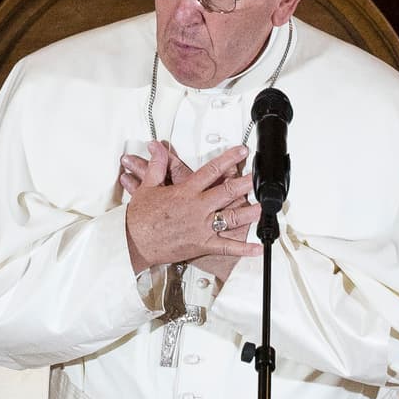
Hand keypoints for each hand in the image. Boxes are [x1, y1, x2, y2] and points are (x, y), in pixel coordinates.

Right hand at [123, 142, 262, 274]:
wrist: (133, 242)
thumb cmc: (139, 218)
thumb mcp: (147, 187)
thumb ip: (157, 166)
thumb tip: (159, 150)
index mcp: (185, 192)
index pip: (211, 171)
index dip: (228, 159)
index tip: (241, 152)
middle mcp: (196, 208)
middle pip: (227, 192)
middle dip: (247, 183)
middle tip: (260, 176)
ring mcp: (201, 227)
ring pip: (231, 218)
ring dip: (250, 213)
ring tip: (265, 207)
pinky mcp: (201, 244)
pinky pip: (226, 247)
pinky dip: (243, 249)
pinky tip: (257, 248)